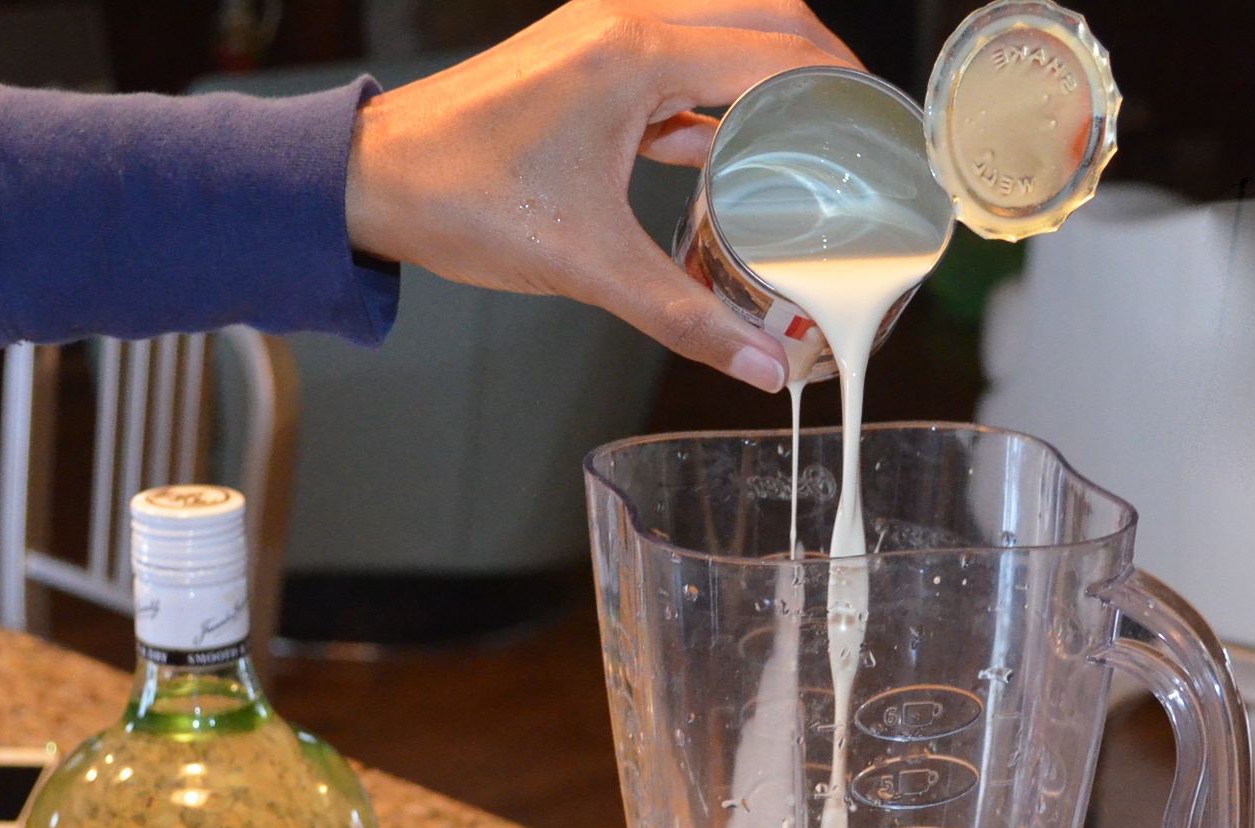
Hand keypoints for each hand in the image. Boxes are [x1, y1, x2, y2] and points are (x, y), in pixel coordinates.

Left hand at [344, 0, 858, 392]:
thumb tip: (762, 364)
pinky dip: (715, 92)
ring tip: (812, 137)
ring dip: (770, 71)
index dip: (843, 94)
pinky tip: (730, 153)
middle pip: (766, 13)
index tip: (885, 135)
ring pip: (723, 25)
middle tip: (863, 129)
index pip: (778, 54)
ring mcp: (603, 28)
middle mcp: (627, 19)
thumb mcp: (589, 267)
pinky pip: (678, 55)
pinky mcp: (585, 53)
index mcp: (637, 53)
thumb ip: (687, 316)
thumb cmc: (460, 201)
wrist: (369, 179)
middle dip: (824, 67)